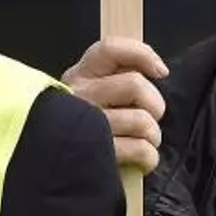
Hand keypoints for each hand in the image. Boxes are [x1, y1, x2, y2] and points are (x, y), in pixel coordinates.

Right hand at [62, 38, 168, 172]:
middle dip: (154, 104)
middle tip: (150, 117)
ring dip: (153, 135)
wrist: (55, 167)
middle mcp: (80, 95)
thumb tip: (158, 70)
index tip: (161, 71)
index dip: (142, 55)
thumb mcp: (91, 92)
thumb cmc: (83, 126)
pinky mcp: (95, 154)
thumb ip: (117, 76)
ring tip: (145, 141)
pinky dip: (149, 157)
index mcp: (80, 75)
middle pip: (135, 85)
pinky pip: (140, 149)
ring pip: (142, 120)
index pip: (110, 49)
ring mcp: (88, 126)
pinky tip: (143, 160)